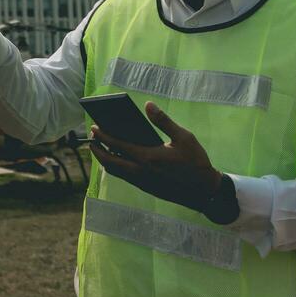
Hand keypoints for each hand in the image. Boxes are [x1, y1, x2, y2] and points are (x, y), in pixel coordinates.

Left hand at [88, 102, 223, 213]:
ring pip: (115, 172)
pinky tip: (119, 159)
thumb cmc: (195, 162)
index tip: (93, 128)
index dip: (103, 137)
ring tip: (101, 149)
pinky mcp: (146, 188)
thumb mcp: (183, 137)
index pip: (117, 146)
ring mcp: (142, 182)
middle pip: (110, 162)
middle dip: (97, 151)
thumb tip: (148, 105)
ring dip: (105, 160)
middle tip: (91, 140)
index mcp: (147, 157)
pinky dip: (116, 167)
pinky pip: (124, 177)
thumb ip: (163, 121)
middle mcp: (140, 172)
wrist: (205, 191)